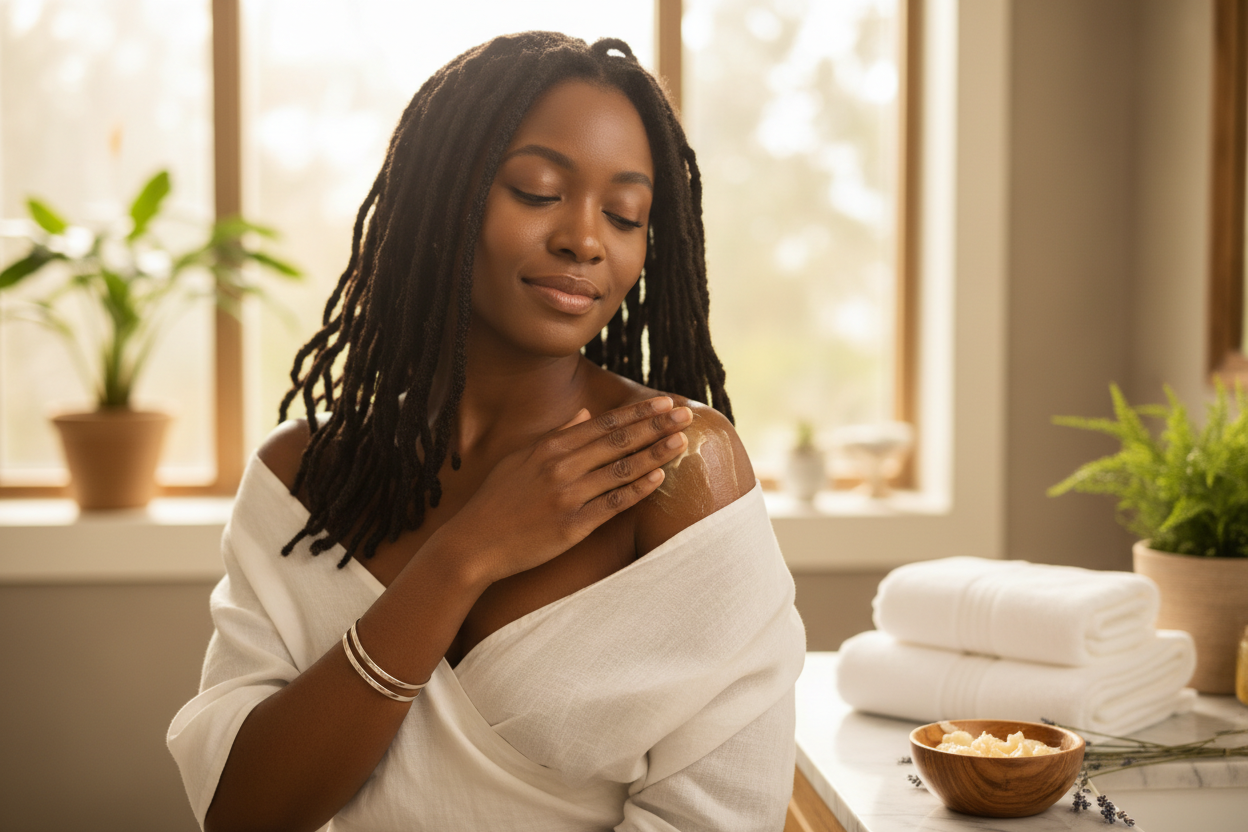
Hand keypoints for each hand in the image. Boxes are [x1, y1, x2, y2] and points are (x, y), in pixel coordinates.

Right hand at [437, 396, 690, 583]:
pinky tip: (659, 478)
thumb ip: (557, 435)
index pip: (604, 423)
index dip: (638, 412)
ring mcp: (567, 495)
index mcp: (550, 446)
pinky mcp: (572, 525)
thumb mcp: (522, 458)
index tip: (665, 402)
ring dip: (655, 453)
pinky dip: (638, 489)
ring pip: (621, 469)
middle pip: (618, 440)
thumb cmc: (497, 500)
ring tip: (681, 442)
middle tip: (685, 415)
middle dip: (656, 425)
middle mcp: (560, 466)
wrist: (474, 542)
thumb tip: (586, 413)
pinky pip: (613, 504)